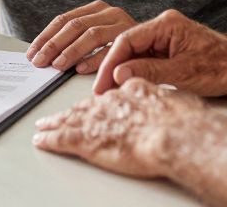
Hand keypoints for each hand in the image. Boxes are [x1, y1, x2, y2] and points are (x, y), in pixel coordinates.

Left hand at [26, 0, 137, 72]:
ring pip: (91, 34)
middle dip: (54, 45)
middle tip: (40, 62)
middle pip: (75, 26)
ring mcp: (123, 22)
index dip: (45, 37)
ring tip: (58, 66)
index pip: (64, 20)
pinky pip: (112, 48)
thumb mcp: (98, 39)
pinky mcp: (136, 36)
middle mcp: (110, 12)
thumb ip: (76, 42)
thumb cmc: (124, 48)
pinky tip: (82, 69)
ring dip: (72, 51)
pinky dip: (95, 59)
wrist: (160, 50)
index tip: (32, 54)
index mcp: (96, 8)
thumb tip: (43, 56)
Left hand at [33, 78, 204, 177]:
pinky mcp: (88, 139)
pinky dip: (50, 139)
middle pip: (86, 105)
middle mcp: (112, 100)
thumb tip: (175, 107)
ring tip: (44, 126)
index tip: (97, 103)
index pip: (112, 92)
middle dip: (72, 111)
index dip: (102, 99)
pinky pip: (62, 138)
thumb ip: (168, 101)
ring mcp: (98, 118)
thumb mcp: (179, 101)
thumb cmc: (185, 123)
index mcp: (134, 88)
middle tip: (59, 115)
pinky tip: (42, 139)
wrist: (176, 135)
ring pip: (70, 119)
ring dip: (56, 123)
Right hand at [93, 10, 226, 97]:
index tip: (101, 83)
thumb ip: (149, 71)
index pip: (127, 40)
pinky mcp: (173, 53)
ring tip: (111, 93)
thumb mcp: (183, 73)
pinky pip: (148, 61)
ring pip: (137, 55)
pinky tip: (129, 88)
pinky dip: (138, 74)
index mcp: (166, 24)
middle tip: (101, 91)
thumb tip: (118, 74)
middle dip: (114, 69)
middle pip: (129, 46)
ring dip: (124, 73)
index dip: (111, 63)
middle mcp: (165, 28)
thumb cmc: (224, 69)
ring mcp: (169, 40)